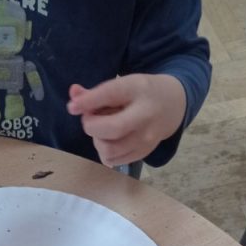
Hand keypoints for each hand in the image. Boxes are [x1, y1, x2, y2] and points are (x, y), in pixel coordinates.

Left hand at [67, 73, 186, 166]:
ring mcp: (146, 137)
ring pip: (110, 149)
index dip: (88, 102)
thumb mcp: (122, 85)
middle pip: (112, 129)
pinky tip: (110, 140)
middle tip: (90, 120)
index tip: (72, 108)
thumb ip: (95, 92)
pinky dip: (105, 152)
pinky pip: (113, 160)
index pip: (111, 94)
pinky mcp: (143, 152)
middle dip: (92, 126)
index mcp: (138, 89)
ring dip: (97, 141)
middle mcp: (145, 114)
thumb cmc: (140, 93)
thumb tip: (73, 94)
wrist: (173, 104)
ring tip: (102, 130)